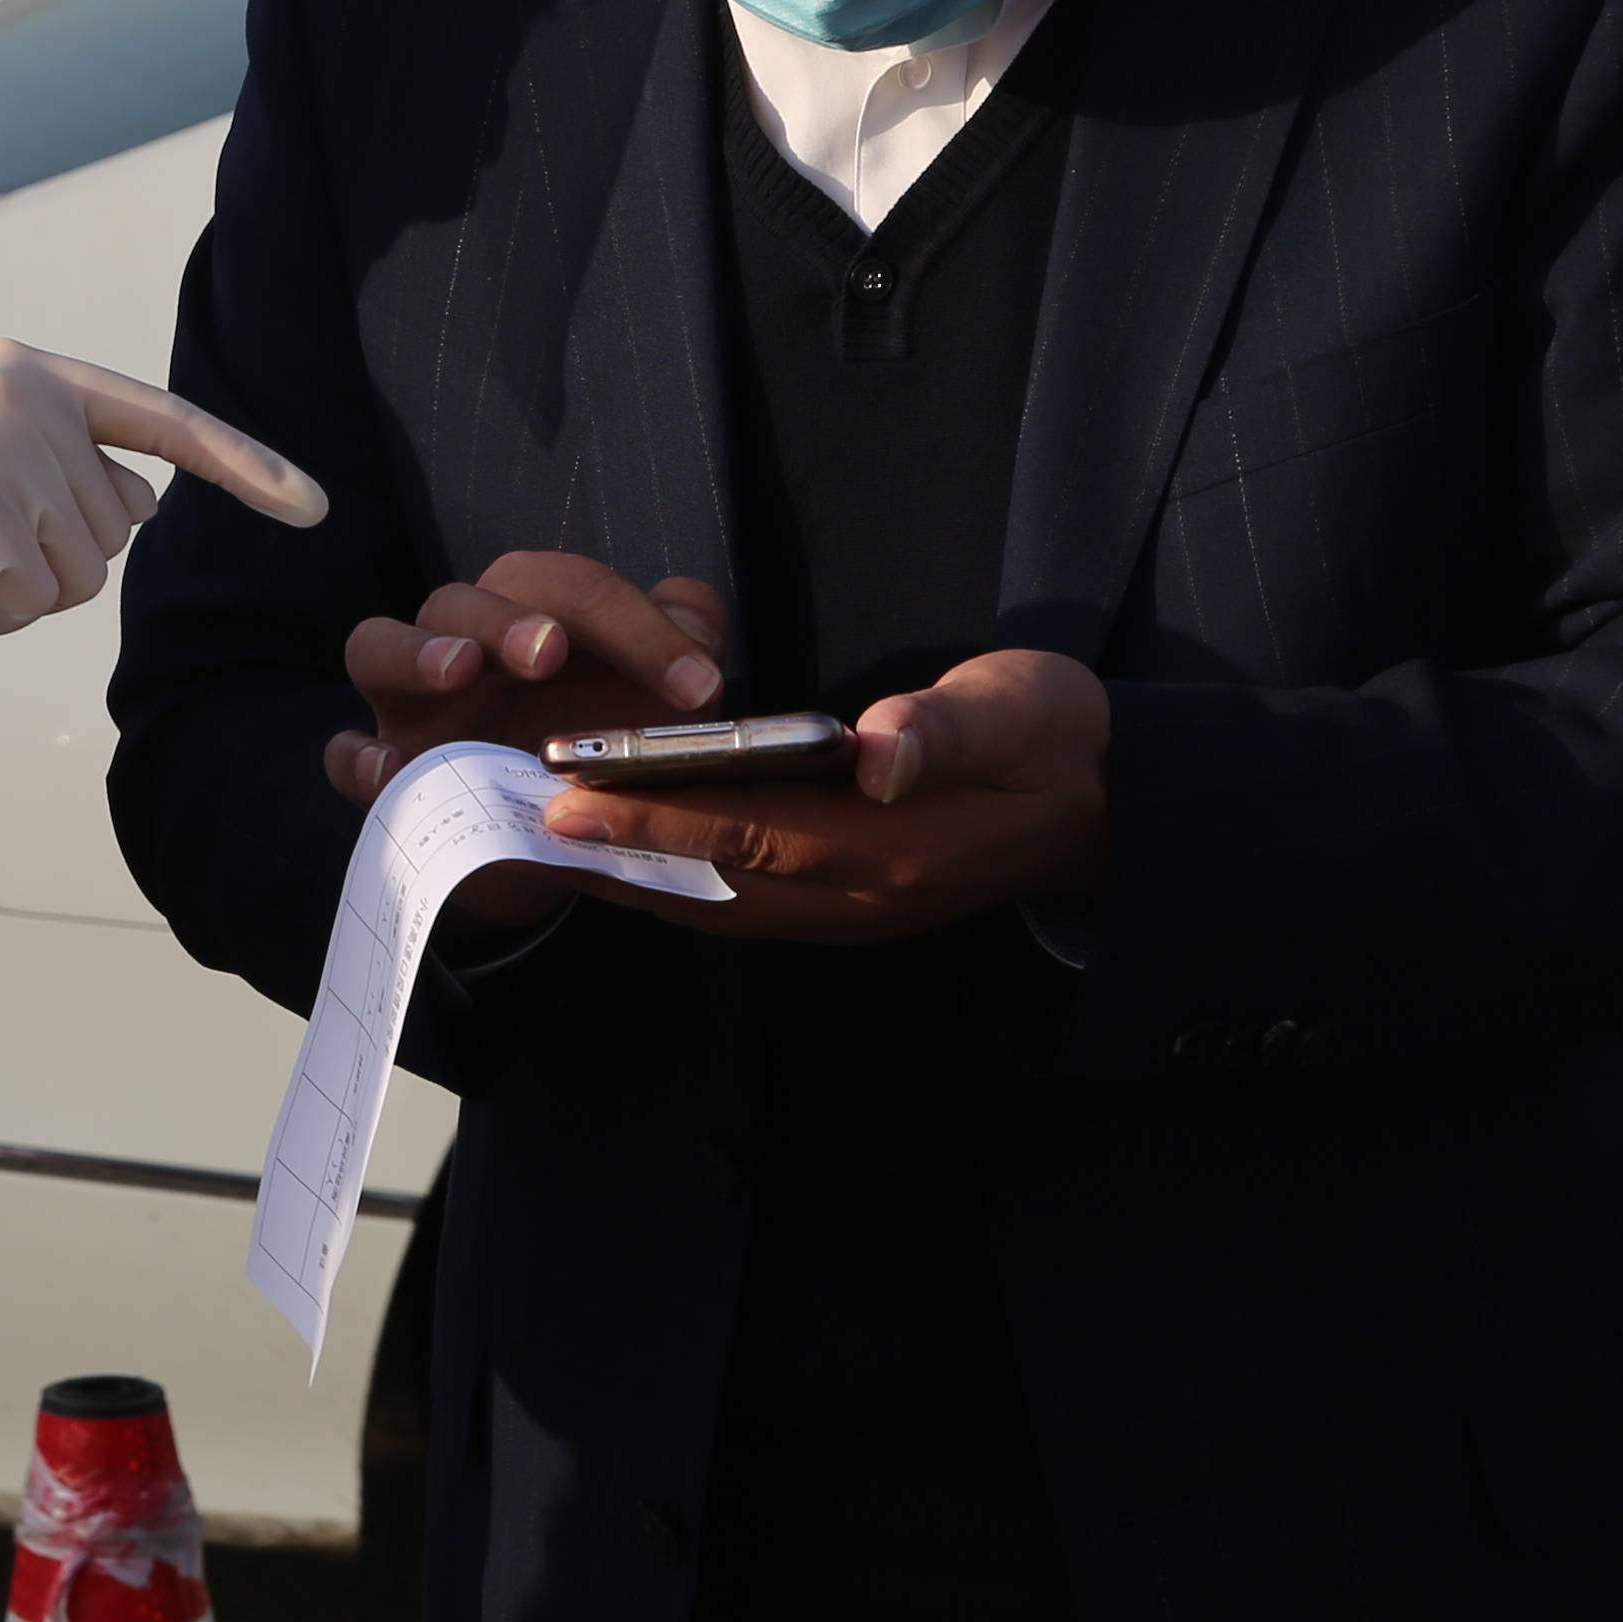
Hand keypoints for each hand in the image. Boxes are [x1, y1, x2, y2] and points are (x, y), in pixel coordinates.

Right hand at [0, 343, 325, 633]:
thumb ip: (66, 460)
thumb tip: (148, 503)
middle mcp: (25, 399)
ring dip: (17, 591)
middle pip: (117, 528)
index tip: (316, 508)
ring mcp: (2, 454)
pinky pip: (33, 605)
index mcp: (33, 372)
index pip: (163, 419)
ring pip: (81, 576)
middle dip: (50, 554)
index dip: (246, 466)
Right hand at [322, 552, 729, 931]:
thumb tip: (695, 618)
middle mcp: (461, 642)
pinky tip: (391, 769)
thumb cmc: (599, 746)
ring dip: (417, 651)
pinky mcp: (383, 767)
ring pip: (377, 645)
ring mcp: (409, 703)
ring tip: (460, 669)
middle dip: (506, 618)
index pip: (572, 589)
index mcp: (530, 612)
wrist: (550, 847)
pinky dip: (358, 756)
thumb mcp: (657, 703)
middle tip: (550, 649)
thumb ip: (685, 648)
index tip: (698, 684)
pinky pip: (344, 752)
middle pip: (462, 601)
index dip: (638, 627)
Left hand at [535, 644, 1113, 941]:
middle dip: (611, 863)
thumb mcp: (1016, 712)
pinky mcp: (849, 901)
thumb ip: (945, 729)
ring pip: (718, 904)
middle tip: (514, 833)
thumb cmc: (1052, 738)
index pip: (748, 836)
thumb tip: (879, 751)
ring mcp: (853, 910)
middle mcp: (860, 897)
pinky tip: (622, 855)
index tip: (568, 801)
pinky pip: (742, 900)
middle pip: (711, 887)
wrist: (1108, 803)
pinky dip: (676, 882)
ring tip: (542, 848)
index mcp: (892, 851)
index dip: (654, 821)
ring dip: (633, 880)